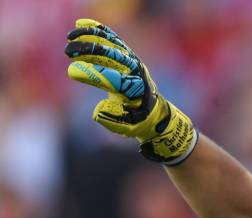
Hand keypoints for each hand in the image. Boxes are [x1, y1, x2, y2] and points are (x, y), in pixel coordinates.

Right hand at [64, 18, 197, 164]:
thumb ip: (113, 121)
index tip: (71, 72)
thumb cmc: (139, 119)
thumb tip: (97, 110)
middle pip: (113, 55)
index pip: (113, 79)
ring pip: (112, 43)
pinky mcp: (127, 55)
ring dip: (90, 37)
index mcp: (136, 90)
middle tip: (67, 51)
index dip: (92, 74)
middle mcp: (136, 71)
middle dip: (89, 50)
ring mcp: (132, 60)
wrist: (153, 110)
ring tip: (69, 37)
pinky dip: (97, 30)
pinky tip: (79, 25)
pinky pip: (113, 39)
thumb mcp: (129, 126)